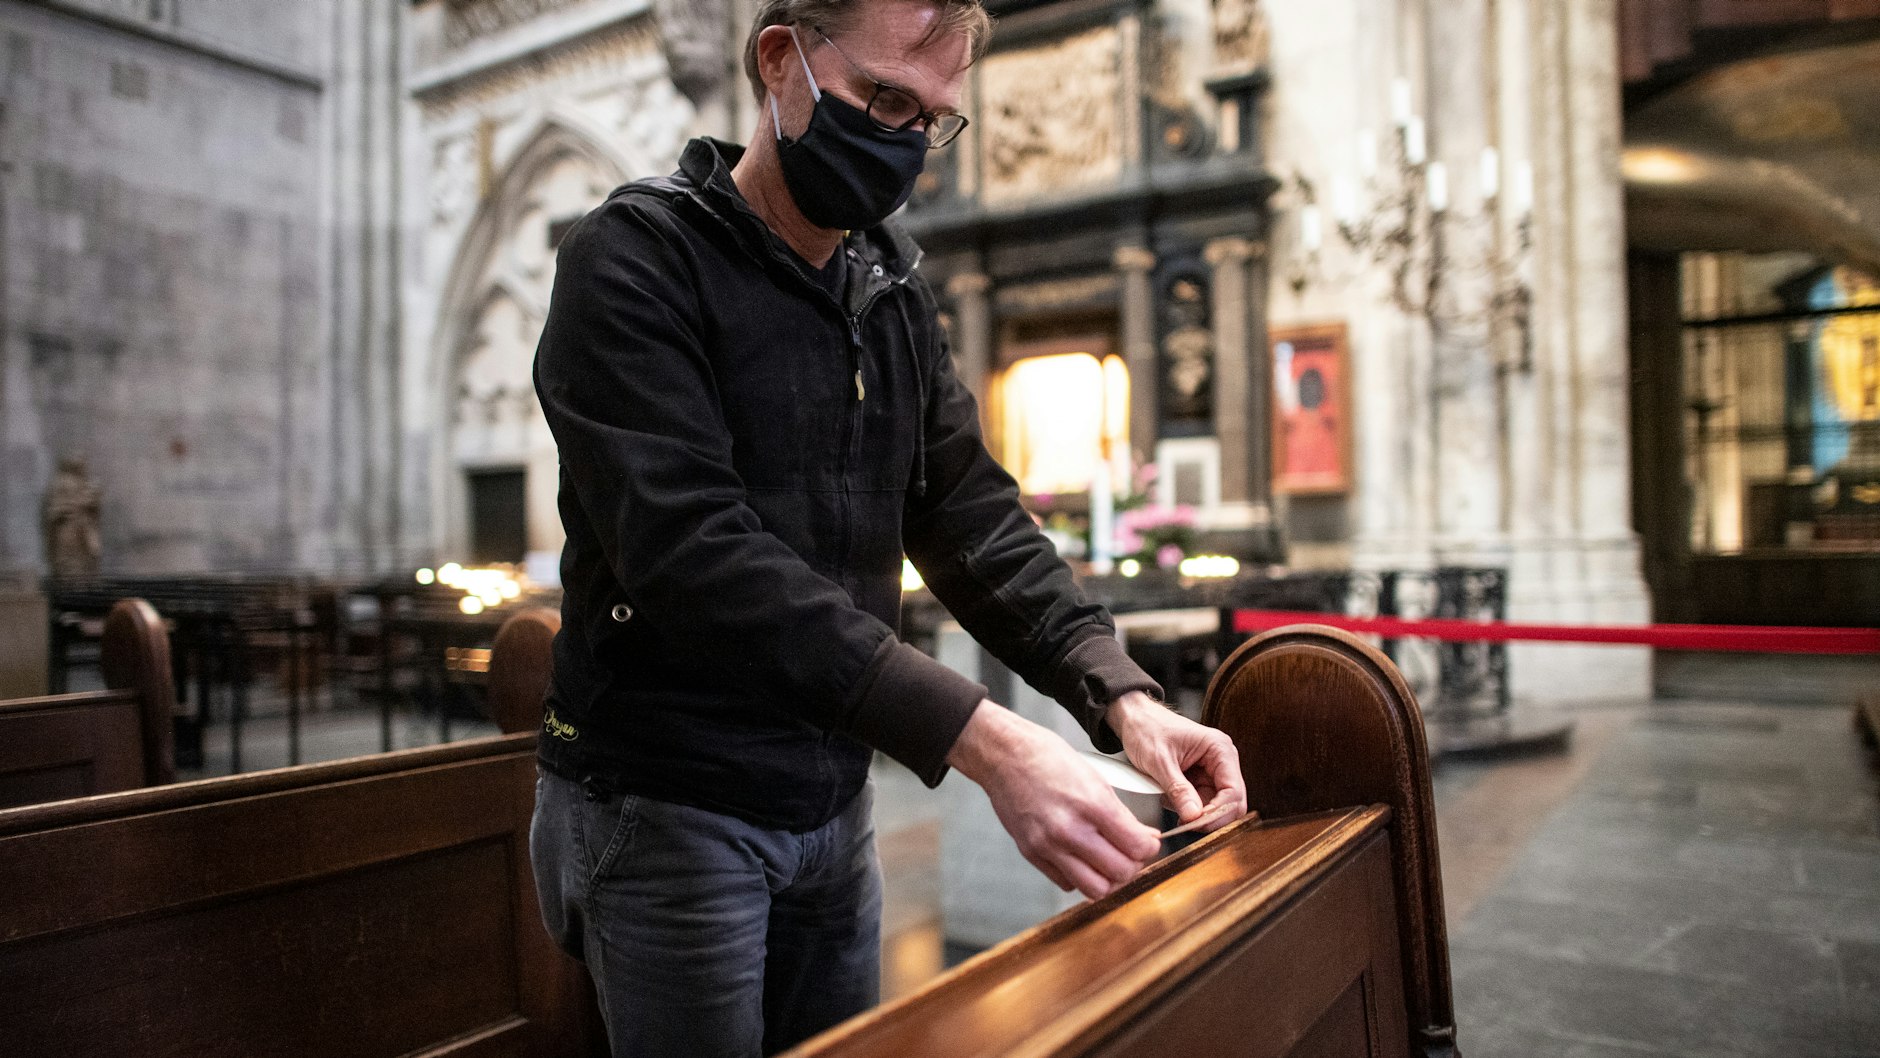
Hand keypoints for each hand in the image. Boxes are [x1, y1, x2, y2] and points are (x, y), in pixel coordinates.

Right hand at [947, 700, 1162, 899]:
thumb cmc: (1049, 759)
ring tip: (1106, 862)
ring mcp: (1048, 845)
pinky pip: (1067, 883)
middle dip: (1132, 866)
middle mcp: (1070, 830)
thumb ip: (1121, 815)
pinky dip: (1079, 877)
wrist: (1004, 755)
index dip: (1149, 848)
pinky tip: (1080, 858)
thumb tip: (1145, 839)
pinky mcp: (1031, 854)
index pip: (1138, 848)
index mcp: (1092, 805)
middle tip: (1129, 854)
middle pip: (1120, 873)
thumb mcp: (1095, 779)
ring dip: (1107, 879)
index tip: (1147, 843)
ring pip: (1095, 889)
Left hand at [1105, 691, 1246, 831]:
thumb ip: (1178, 790)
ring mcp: (1211, 772)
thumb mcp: (1159, 761)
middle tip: (1183, 822)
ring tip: (1167, 799)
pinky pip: (1199, 804)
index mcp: (1219, 749)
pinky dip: (1184, 807)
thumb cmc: (1147, 729)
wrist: (1134, 720)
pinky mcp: (1199, 780)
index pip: (1233, 791)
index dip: (1219, 812)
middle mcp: (1222, 761)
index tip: (1197, 823)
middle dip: (1207, 816)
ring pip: (1214, 807)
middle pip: (1229, 803)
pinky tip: (1167, 797)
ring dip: (1192, 812)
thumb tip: (1194, 816)